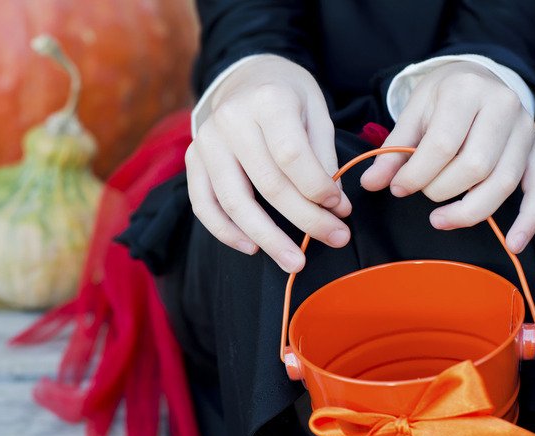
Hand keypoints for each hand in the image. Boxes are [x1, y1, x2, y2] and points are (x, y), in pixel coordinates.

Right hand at [185, 55, 350, 272]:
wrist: (243, 76)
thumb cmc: (286, 95)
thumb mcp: (315, 110)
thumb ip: (322, 155)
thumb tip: (332, 206)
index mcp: (267, 101)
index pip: (292, 156)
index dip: (318, 189)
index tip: (341, 209)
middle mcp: (230, 120)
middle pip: (267, 185)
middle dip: (305, 220)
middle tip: (335, 239)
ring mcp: (206, 142)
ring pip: (233, 202)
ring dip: (267, 238)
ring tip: (295, 261)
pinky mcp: (192, 160)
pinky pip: (203, 205)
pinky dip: (226, 232)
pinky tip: (252, 248)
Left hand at [360, 61, 534, 252]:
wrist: (477, 78)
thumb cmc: (441, 99)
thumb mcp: (412, 115)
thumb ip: (393, 151)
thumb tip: (370, 183)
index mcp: (467, 90)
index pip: (443, 145)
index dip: (416, 174)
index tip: (397, 187)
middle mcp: (504, 106)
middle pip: (475, 167)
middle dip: (440, 191)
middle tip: (422, 193)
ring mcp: (527, 129)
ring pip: (503, 182)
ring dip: (469, 211)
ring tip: (440, 220)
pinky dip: (529, 220)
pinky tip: (513, 243)